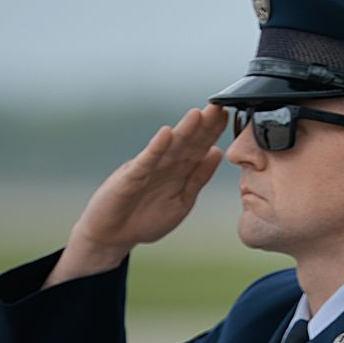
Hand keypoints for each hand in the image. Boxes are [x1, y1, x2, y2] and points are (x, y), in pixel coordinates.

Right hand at [48, 105, 226, 285]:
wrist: (113, 236)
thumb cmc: (146, 218)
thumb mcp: (182, 200)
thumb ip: (199, 178)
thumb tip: (217, 152)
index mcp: (180, 170)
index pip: (200, 146)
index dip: (214, 131)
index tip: (230, 114)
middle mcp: (165, 164)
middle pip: (188, 141)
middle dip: (203, 125)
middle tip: (220, 106)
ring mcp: (148, 169)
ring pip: (170, 147)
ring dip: (184, 131)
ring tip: (198, 114)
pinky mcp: (130, 178)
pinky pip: (146, 161)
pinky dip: (156, 148)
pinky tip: (166, 134)